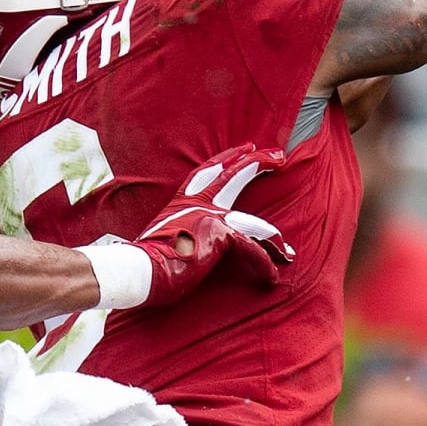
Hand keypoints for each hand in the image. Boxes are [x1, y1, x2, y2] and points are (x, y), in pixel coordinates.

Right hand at [132, 143, 291, 306]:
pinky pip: (252, 249)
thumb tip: (183, 246)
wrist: (137, 268)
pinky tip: (271, 278)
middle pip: (231, 175)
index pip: (206, 173)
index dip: (226, 159)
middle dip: (256, 162)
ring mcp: (209, 217)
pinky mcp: (220, 236)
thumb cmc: (146, 260)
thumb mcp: (164, 238)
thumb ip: (179, 234)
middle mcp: (195, 204)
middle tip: (277, 154)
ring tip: (288, 253)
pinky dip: (264, 265)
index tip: (245, 147)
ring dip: (273, 239)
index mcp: (181, 203)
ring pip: (254, 222)